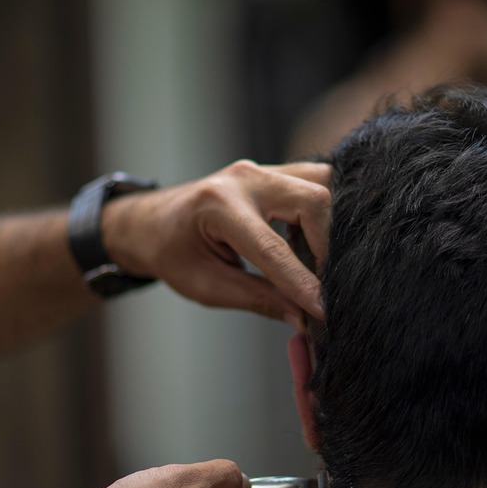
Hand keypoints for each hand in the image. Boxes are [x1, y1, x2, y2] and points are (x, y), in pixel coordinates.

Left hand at [102, 161, 330, 323]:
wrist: (153, 222)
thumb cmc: (172, 254)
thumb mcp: (208, 286)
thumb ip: (259, 299)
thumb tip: (303, 317)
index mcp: (218, 206)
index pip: (274, 250)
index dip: (303, 284)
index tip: (326, 311)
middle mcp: (245, 179)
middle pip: (313, 201)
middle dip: (329, 247)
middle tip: (329, 286)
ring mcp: (262, 170)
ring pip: (322, 184)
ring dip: (333, 226)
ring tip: (324, 265)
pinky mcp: (274, 172)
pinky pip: (317, 182)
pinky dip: (328, 212)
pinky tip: (321, 243)